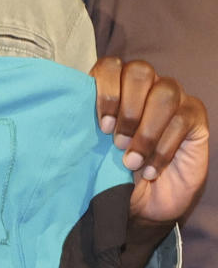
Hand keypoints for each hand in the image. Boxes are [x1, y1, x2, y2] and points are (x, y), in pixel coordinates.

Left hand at [91, 57, 207, 225]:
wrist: (146, 202)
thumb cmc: (116, 172)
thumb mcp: (95, 152)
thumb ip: (87, 130)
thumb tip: (73, 120)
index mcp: (117, 85)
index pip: (110, 66)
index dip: (106, 91)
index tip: (103, 127)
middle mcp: (146, 84)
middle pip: (140, 72)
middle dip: (127, 110)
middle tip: (118, 144)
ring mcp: (174, 97)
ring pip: (164, 94)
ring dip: (146, 131)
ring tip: (132, 161)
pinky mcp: (194, 115)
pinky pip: (181, 120)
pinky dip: (163, 148)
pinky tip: (151, 170)